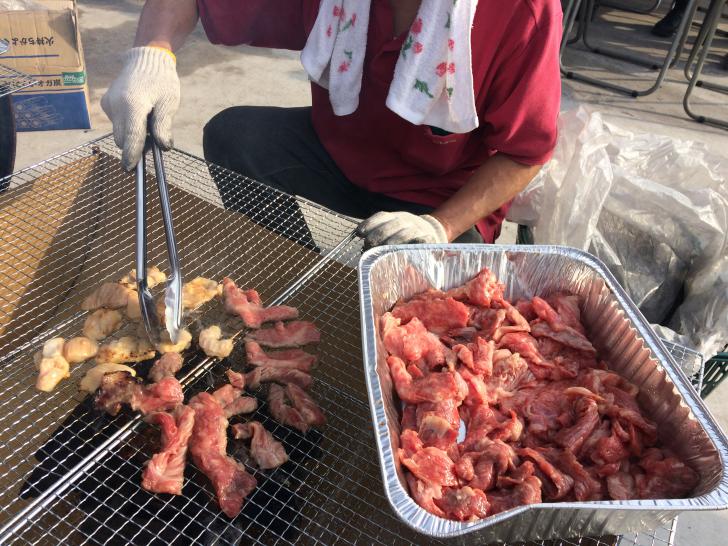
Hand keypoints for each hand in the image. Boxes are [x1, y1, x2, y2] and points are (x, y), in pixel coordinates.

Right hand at [101, 46, 179, 170]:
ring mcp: (108, 103)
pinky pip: (116, 123)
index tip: (130, 169)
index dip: (132, 155)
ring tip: (148, 123)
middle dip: (135, 146)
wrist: (146, 58)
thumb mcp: (169, 103)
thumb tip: (163, 147)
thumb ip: (164, 126)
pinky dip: (127, 125)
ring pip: (119, 132)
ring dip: (131, 135)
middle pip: (122, 139)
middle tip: (153, 142)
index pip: (131, 137)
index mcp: (132, 105)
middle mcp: (115, 105)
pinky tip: (139, 114)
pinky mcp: (106, 103)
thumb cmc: (162, 81)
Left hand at [357, 212, 448, 246]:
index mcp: (396, 217)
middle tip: (369, 245)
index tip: (359, 232)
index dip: (370, 223)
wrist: (432, 232)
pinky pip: (422, 241)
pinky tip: (404, 252)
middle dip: (379, 234)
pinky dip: (414, 245)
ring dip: (393, 241)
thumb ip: (379, 234)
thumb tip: (362, 243)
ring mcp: (419, 229)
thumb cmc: (406, 235)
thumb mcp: (393, 229)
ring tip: (383, 250)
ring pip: (406, 233)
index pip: (382, 216)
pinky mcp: (430, 239)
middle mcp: (407, 220)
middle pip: (393, 224)